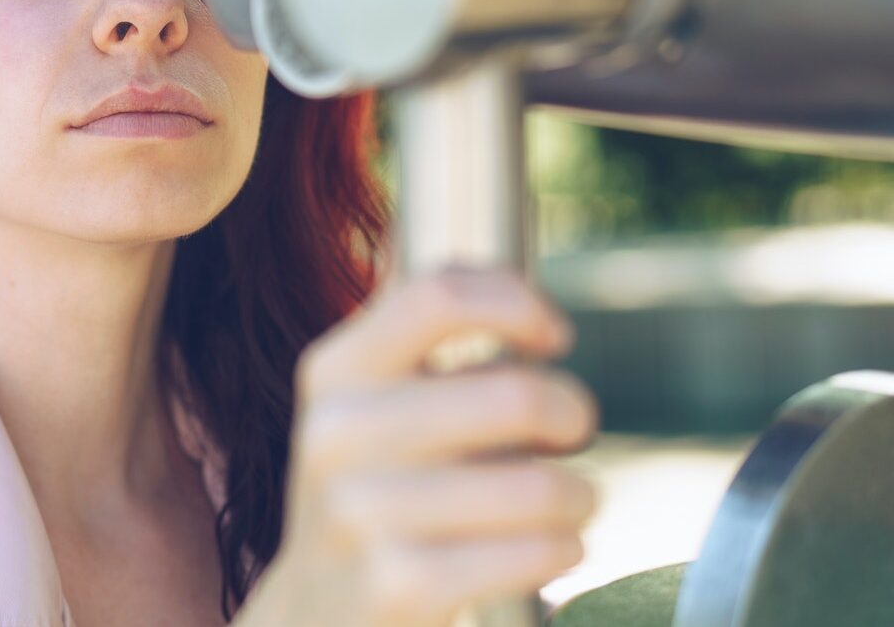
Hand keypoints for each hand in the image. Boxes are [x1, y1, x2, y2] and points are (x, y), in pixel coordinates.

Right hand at [234, 266, 600, 626]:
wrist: (315, 610)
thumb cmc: (377, 488)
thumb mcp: (371, 402)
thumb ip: (426, 338)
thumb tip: (528, 308)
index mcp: (333, 371)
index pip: (436, 297)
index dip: (517, 304)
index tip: (553, 337)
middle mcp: (335, 436)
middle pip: (515, 394)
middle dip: (572, 412)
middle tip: (571, 432)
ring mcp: (360, 515)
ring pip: (540, 484)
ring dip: (578, 494)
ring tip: (567, 502)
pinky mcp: (398, 587)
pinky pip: (537, 552)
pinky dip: (564, 548)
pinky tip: (547, 549)